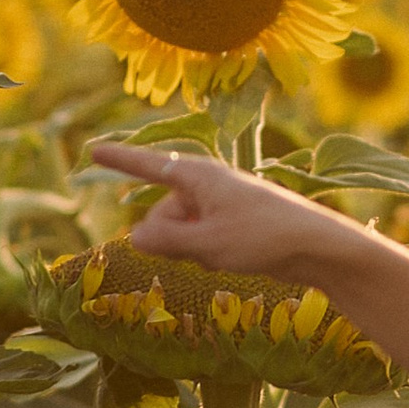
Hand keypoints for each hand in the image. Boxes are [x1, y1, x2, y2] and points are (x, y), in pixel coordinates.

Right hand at [87, 141, 328, 282]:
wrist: (316, 246)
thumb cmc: (264, 237)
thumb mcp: (208, 244)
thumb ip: (166, 242)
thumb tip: (134, 238)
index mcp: (197, 175)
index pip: (147, 165)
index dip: (118, 160)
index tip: (91, 149)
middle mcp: (204, 185)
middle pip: (160, 217)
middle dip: (171, 240)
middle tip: (210, 249)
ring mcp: (215, 205)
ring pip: (178, 234)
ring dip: (191, 251)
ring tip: (230, 253)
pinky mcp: (226, 224)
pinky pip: (197, 242)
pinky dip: (206, 254)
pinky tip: (235, 258)